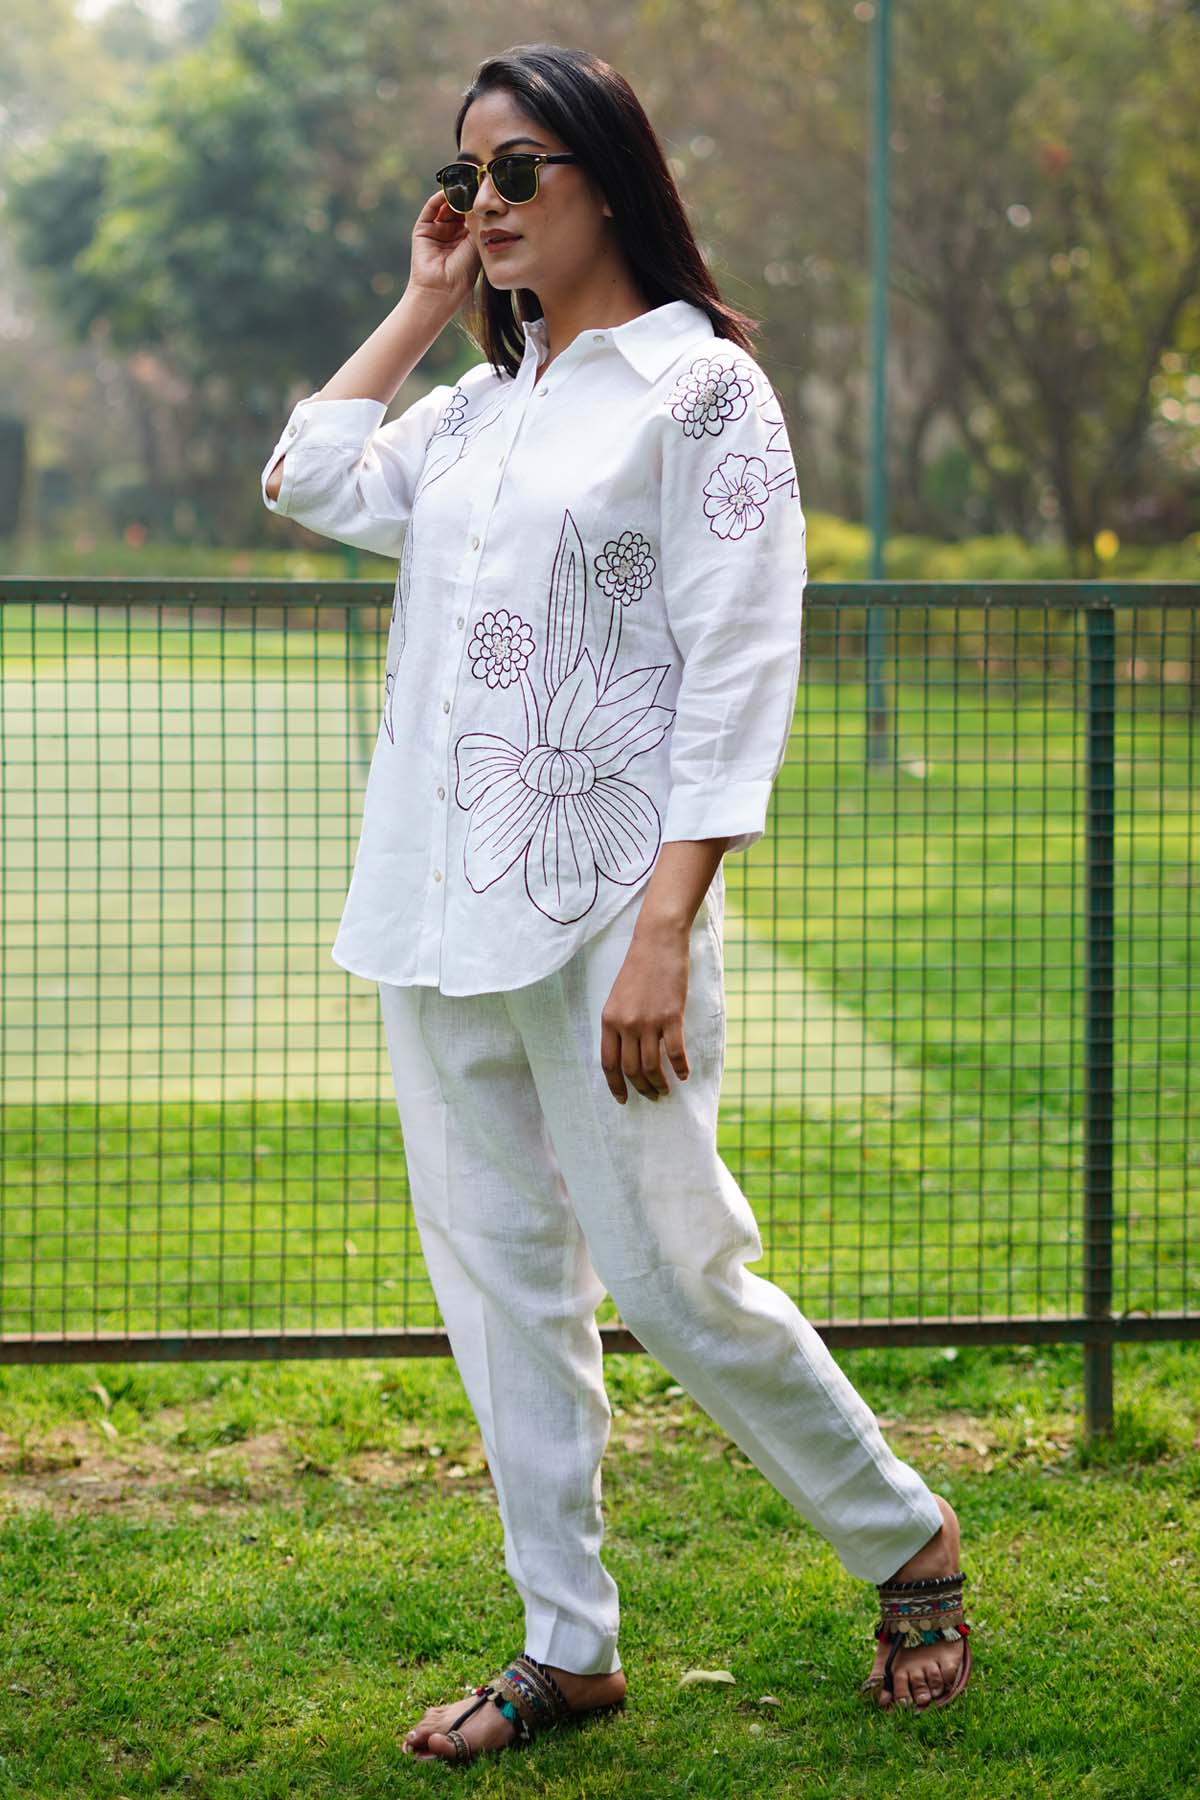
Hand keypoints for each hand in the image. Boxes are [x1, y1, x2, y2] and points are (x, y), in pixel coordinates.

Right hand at [407, 190, 482, 311]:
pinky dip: (440, 197)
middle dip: (468, 196)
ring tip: (465, 185)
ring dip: (455, 195)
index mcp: (467, 240)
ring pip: (446, 206)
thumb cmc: (463, 274)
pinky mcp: (423, 229)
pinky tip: (450, 191)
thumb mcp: (476, 244)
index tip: (489, 190)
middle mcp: (452, 234)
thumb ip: (478, 223)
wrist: (441, 290)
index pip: (473, 215)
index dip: (479, 204)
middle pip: (459, 208)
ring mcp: (437, 230)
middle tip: (477, 182)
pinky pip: (431, 208)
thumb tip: (485, 200)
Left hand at [600, 920, 692, 1104]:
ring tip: (666, 1090)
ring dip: (659, 1083)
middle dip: (641, 1088)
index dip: (616, 1085)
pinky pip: (675, 1053)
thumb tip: (625, 1054)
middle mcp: (626, 1024)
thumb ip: (619, 1025)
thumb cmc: (638, 969)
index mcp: (609, 1020)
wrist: (658, 943)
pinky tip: (684, 1074)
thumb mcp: (618, 998)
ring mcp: (649, 1022)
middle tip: (651, 1096)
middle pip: (631, 1069)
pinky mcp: (672, 1017)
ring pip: (652, 1066)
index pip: (608, 1063)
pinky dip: (680, 1068)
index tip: (623, 1099)